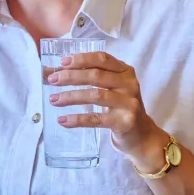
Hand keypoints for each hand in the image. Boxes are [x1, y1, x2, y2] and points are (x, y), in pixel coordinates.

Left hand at [46, 51, 164, 168]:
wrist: (142, 135)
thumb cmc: (121, 106)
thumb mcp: (115, 87)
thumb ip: (96, 77)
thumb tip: (60, 72)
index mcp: (126, 71)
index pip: (102, 59)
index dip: (81, 59)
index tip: (62, 62)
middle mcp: (129, 84)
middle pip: (96, 76)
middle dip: (70, 77)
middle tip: (52, 80)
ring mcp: (129, 103)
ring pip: (95, 95)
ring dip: (70, 97)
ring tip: (54, 100)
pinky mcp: (124, 122)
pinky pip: (96, 119)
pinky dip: (77, 119)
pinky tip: (63, 120)